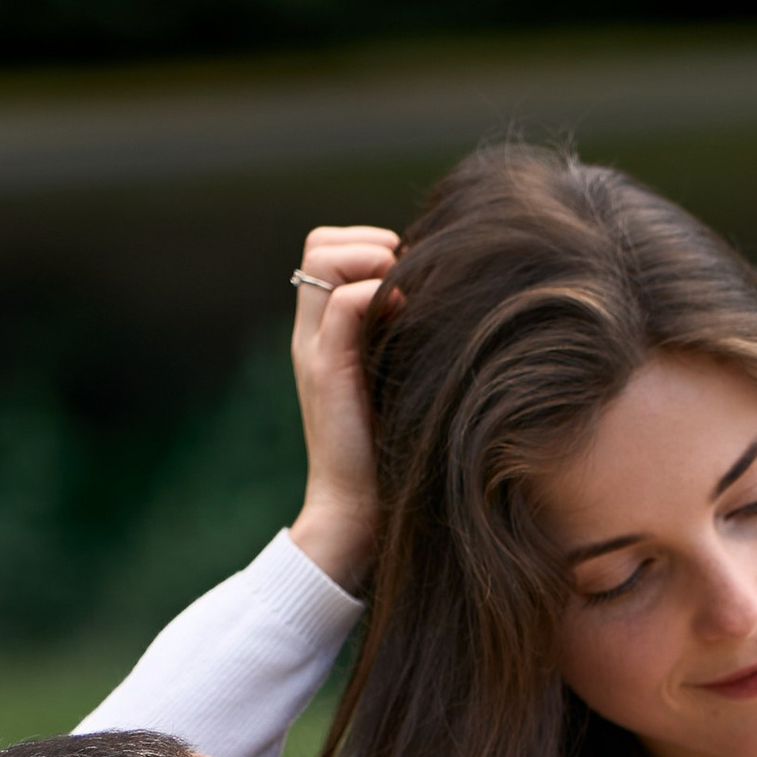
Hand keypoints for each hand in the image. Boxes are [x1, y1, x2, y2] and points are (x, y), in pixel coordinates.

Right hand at [287, 223, 399, 592]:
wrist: (357, 515)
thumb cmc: (393, 457)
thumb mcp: (401, 385)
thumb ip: (406, 344)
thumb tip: (446, 305)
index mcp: (324, 333)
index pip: (326, 248)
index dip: (368, 245)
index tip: (410, 283)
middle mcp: (311, 333)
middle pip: (318, 241)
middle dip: (369, 243)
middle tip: (409, 284)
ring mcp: (314, 348)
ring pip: (323, 255)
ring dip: (371, 259)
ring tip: (406, 299)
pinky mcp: (326, 369)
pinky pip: (344, 301)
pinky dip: (377, 293)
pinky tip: (410, 319)